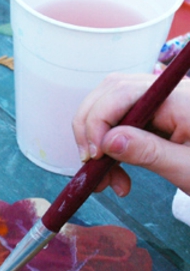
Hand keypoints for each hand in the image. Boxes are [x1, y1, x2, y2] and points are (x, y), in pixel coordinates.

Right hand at [73, 73, 189, 195]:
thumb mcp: (188, 168)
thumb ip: (148, 153)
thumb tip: (108, 142)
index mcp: (179, 99)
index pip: (121, 93)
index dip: (98, 123)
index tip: (94, 157)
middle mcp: (165, 92)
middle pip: (108, 94)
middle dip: (90, 130)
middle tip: (91, 165)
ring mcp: (158, 102)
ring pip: (108, 107)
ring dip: (96, 141)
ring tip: (104, 178)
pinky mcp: (154, 116)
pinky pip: (118, 122)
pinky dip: (108, 148)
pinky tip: (115, 174)